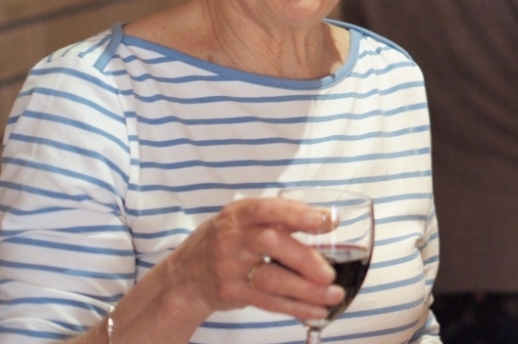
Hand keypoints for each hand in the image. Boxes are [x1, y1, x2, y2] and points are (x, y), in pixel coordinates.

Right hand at [161, 196, 345, 322]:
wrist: (184, 276)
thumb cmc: (228, 241)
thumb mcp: (245, 221)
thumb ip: (281, 218)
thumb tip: (328, 220)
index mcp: (241, 213)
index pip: (270, 208)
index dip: (300, 213)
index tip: (328, 222)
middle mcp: (233, 237)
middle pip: (271, 243)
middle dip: (304, 258)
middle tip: (330, 273)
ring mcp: (229, 267)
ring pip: (271, 278)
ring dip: (306, 290)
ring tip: (333, 294)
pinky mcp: (232, 292)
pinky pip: (268, 301)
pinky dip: (295, 307)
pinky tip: (317, 310)